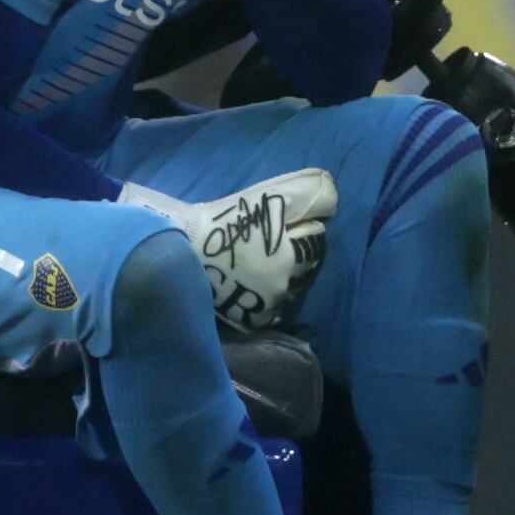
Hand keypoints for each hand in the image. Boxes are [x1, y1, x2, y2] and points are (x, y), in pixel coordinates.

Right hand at [118, 168, 336, 333]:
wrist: (181, 248)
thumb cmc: (226, 219)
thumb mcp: (269, 196)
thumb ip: (308, 193)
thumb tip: (333, 199)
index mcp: (292, 257)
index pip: (316, 240)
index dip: (300, 228)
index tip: (278, 224)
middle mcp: (284, 287)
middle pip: (306, 267)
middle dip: (296, 254)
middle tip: (269, 243)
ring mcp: (266, 307)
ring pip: (290, 289)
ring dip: (284, 277)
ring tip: (260, 263)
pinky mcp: (249, 320)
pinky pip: (270, 310)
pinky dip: (267, 298)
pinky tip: (253, 284)